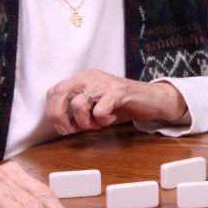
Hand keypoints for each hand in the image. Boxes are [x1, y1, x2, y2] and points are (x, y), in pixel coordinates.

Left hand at [45, 69, 187, 135]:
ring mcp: (104, 83)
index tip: (63, 127)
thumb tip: (64, 126)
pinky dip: (103, 120)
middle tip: (70, 130)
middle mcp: (92, 77)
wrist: (153, 99)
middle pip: (60, 91)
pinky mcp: (118, 92)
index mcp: (85, 79)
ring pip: (79, 104)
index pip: (55, 90)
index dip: (53, 110)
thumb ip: (80, 114)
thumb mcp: (97, 107)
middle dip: (59, 115)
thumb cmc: (124, 104)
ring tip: (98, 123)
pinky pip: (99, 111)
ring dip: (85, 122)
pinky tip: (112, 118)